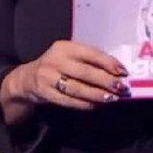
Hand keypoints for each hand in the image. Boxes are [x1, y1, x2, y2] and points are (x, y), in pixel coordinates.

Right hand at [13, 40, 130, 109]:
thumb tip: (116, 72)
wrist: (28, 78)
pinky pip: (68, 100)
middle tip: (121, 88)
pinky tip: (95, 105)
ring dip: (96, 94)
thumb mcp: (70, 55)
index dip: (108, 63)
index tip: (123, 71)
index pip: (91, 53)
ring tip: (111, 98)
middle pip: (85, 72)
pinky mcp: (45, 93)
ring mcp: (48, 77)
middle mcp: (56, 60)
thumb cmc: (57, 64)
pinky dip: (83, 103)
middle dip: (105, 81)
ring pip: (77, 88)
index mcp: (65, 47)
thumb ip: (89, 60)